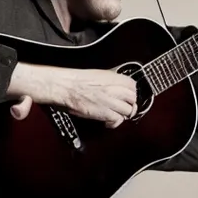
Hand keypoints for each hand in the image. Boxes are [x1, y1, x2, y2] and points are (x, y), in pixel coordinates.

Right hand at [11, 66, 138, 127]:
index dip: (131, 92)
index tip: (127, 96)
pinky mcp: (104, 113)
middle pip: (133, 99)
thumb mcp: (96, 74)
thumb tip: (115, 85)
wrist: (65, 87)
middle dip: (130, 104)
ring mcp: (110, 101)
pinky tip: (108, 122)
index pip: (133, 85)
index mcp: (112, 77)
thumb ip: (109, 80)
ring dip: (123, 114)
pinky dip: (115, 123)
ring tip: (115, 115)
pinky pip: (118, 120)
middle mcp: (114, 89)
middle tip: (123, 107)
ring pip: (128, 111)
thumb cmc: (75, 80)